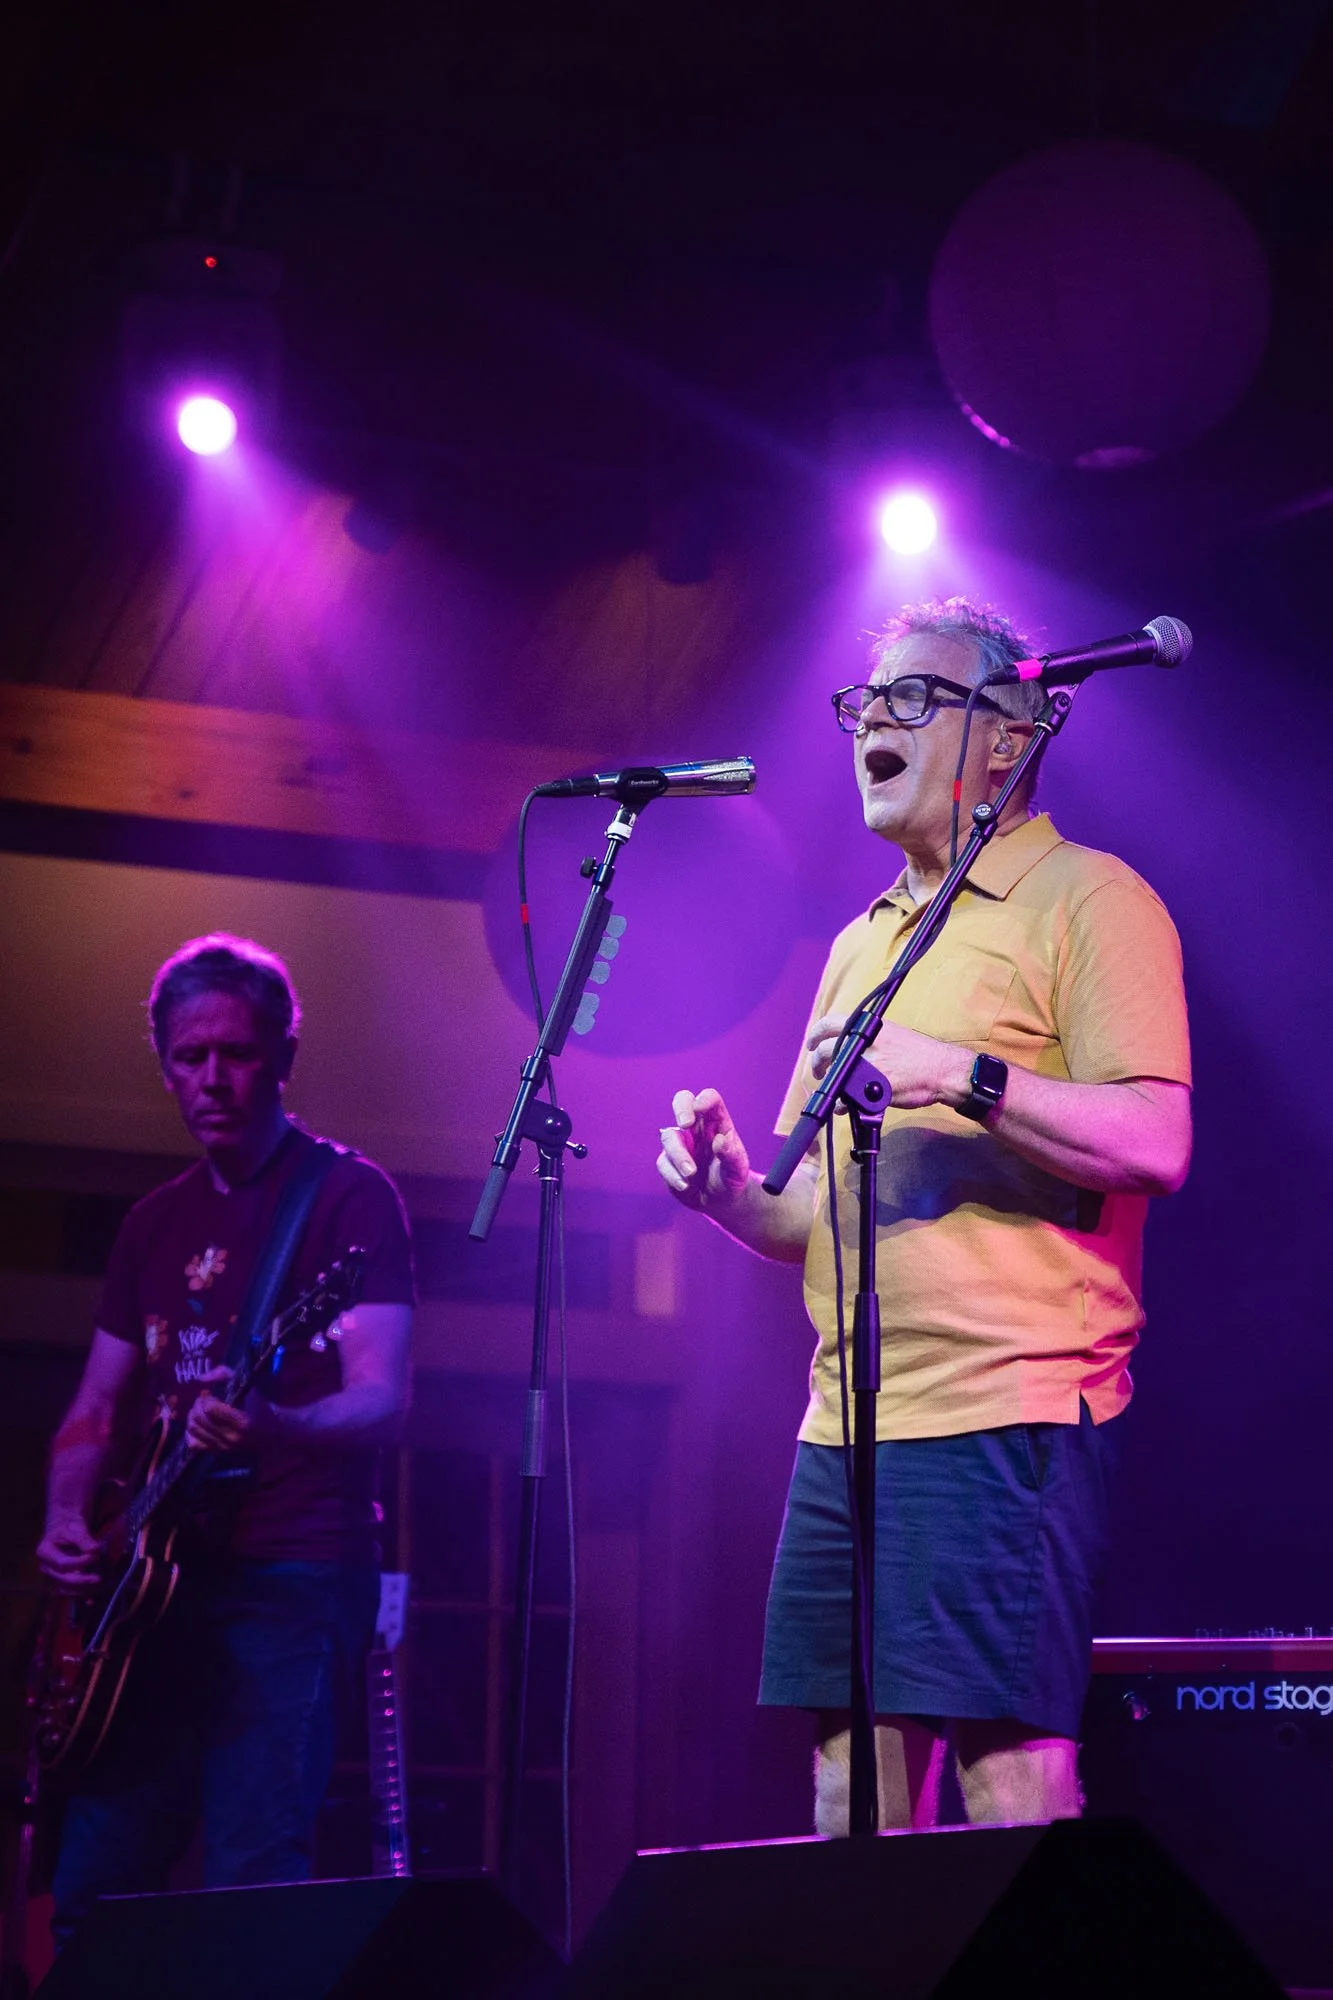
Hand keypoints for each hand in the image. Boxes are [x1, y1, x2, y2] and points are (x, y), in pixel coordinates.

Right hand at [37, 1515, 102, 1591]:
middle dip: (82, 1580)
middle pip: (63, 1579)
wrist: (64, 1530)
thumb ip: (83, 1539)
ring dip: (82, 1590)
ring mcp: (53, 1576)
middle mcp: (46, 1567)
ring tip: (100, 1587)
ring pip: (66, 1588)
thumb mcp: (75, 1527)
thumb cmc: (68, 1527)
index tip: (95, 1556)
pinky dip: (80, 1596)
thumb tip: (94, 1549)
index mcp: (44, 1552)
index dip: (79, 1563)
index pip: (62, 1563)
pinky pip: (70, 1591)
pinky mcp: (61, 1581)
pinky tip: (91, 1600)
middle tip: (99, 1578)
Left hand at [184, 1368, 274, 1451]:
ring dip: (192, 1416)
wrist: (270, 1432)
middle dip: (197, 1405)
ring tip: (200, 1410)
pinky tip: (199, 1424)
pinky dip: (191, 1433)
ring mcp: (223, 1446)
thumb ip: (225, 1375)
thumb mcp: (248, 1387)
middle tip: (203, 1399)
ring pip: (193, 1430)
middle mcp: (231, 1436)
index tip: (211, 1394)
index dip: (207, 1398)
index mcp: (242, 1421)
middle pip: (200, 1418)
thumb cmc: (258, 1407)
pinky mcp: (217, 1452)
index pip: (211, 1409)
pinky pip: (193, 1444)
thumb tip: (201, 1377)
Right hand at [657, 1088, 750, 1209]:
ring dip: (678, 1155)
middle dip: (681, 1108)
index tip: (699, 1110)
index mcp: (717, 1122)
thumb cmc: (731, 1178)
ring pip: (669, 1136)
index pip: (710, 1099)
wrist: (719, 1200)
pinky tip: (685, 1186)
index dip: (704, 1100)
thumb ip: (731, 1154)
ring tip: (692, 1174)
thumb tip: (720, 1141)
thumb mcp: (738, 1169)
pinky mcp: (668, 1161)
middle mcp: (696, 1127)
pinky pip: (663, 1163)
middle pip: (683, 1100)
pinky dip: (673, 1175)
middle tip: (684, 1125)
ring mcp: (680, 1143)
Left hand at [806, 1014, 970, 1109]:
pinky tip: (847, 1105)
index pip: (830, 1023)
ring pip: (833, 1076)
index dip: (815, 1034)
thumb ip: (865, 1039)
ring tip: (835, 1091)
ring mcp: (867, 1064)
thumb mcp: (889, 1034)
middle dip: (817, 1064)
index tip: (812, 1044)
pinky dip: (844, 1103)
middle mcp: (864, 1042)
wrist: (941, 1070)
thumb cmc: (917, 1053)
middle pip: (825, 1051)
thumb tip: (842, 1049)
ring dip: (830, 1085)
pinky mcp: (873, 1087)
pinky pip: (847, 1098)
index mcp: (867, 1027)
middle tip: (819, 1071)